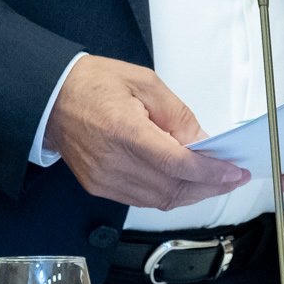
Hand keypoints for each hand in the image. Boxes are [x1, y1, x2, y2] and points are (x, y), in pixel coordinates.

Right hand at [44, 55, 250, 209]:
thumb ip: (178, 116)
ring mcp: (104, 179)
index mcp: (125, 131)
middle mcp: (113, 162)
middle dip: (208, 186)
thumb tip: (203, 144)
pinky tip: (182, 183)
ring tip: (213, 181)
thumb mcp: (144, 82)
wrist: (50, 98)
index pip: (178, 164)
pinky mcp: (99, 187)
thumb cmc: (93, 83)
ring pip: (160, 200)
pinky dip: (168, 194)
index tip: (233, 171)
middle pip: (172, 188)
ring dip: (191, 194)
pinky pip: (142, 200)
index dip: (211, 172)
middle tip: (231, 177)